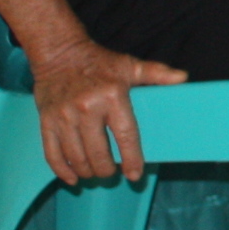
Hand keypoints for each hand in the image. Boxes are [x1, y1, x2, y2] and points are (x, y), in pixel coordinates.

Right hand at [28, 37, 186, 184]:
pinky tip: (72, 177)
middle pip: (98, 152)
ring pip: (76, 156)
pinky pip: (52, 153)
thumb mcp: (130, 65)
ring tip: (97, 173)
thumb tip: (183, 77)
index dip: (131, 159)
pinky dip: (62, 170)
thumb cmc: (99, 62)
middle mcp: (86, 109)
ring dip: (88, 171)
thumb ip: (157, 73)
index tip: (135, 174)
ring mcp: (63, 117)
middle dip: (107, 169)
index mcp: (111, 97)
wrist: (59, 52)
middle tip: (113, 173)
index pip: (125, 135)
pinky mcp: (46, 121)